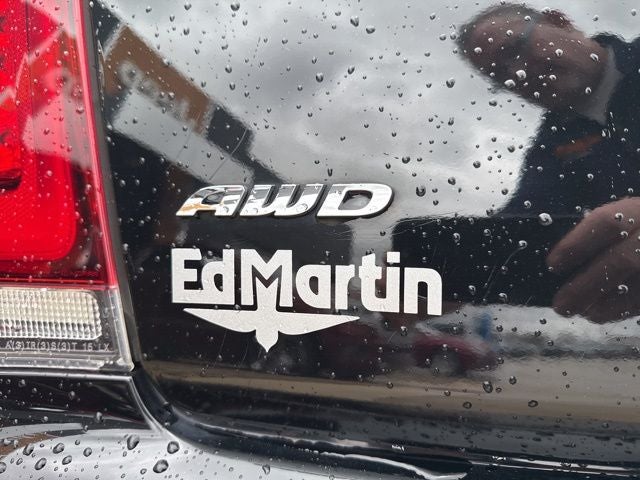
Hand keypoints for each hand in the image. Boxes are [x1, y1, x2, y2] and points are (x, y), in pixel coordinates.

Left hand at [546, 197, 639, 322]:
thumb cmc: (634, 228)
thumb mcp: (622, 217)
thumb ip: (598, 233)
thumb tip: (558, 263)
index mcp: (639, 211)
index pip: (607, 222)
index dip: (576, 245)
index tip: (552, 264)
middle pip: (622, 261)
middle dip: (586, 286)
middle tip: (560, 305)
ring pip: (638, 288)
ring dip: (603, 305)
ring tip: (580, 311)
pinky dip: (621, 310)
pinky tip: (600, 313)